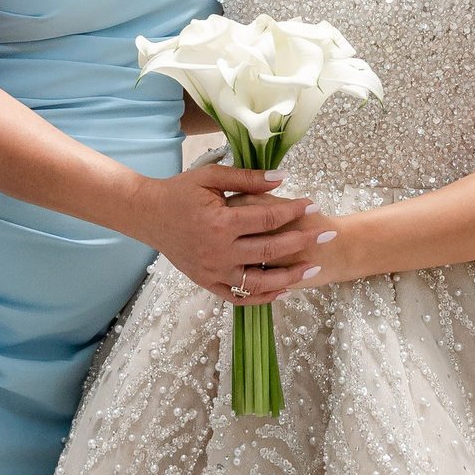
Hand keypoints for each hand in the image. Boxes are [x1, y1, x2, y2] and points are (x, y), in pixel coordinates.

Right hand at [126, 166, 332, 304]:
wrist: (148, 215)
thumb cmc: (180, 192)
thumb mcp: (211, 177)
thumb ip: (247, 179)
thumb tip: (283, 179)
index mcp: (220, 223)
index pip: (267, 219)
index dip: (294, 212)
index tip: (313, 206)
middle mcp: (218, 251)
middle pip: (270, 251)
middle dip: (302, 242)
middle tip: (326, 234)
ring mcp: (212, 271)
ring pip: (259, 282)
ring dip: (289, 277)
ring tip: (313, 269)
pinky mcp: (206, 282)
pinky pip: (239, 296)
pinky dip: (262, 297)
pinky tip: (283, 291)